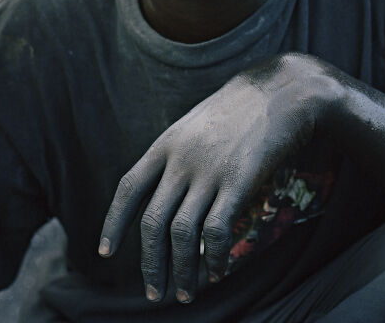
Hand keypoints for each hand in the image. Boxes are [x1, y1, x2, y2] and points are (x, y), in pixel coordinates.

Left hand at [99, 54, 323, 304]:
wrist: (281, 90)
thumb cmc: (239, 109)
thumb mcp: (196, 125)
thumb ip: (177, 156)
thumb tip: (167, 197)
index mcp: (166, 143)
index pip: (128, 188)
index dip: (113, 223)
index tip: (104, 253)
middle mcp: (181, 158)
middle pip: (152, 222)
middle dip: (150, 264)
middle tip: (154, 294)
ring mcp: (209, 170)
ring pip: (182, 235)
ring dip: (182, 272)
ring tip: (185, 294)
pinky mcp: (239, 181)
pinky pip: (217, 231)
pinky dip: (214, 259)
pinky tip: (218, 272)